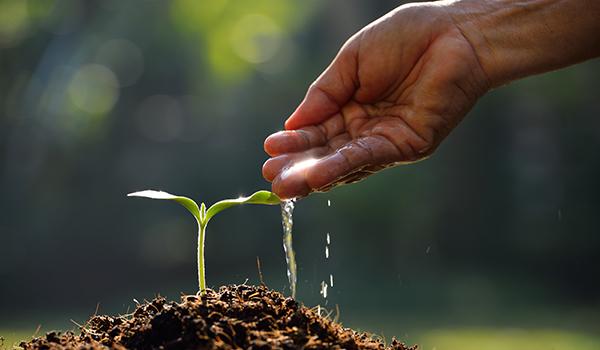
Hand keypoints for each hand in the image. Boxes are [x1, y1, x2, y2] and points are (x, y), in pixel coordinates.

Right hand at [263, 2, 490, 198]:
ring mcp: (387, 140)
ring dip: (315, 175)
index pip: (317, 132)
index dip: (294, 142)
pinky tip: (316, 176)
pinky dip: (342, 167)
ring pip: (345, 163)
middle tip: (272, 179)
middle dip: (299, 167)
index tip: (269, 151)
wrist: (454, 31)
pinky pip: (369, 158)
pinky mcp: (408, 146)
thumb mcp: (350, 62)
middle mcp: (366, 128)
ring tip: (285, 186)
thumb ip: (324, 94)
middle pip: (327, 154)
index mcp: (351, 107)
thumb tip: (291, 124)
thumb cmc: (404, 38)